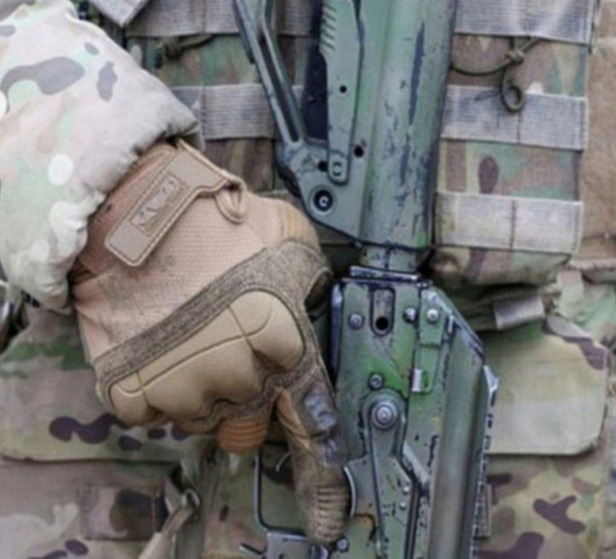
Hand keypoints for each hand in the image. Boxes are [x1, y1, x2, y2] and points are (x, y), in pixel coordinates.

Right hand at [71, 140, 348, 543]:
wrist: (138, 215)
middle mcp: (240, 379)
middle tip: (225, 349)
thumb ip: (309, 282)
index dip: (322, 483)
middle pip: (247, 426)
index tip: (327, 522)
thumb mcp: (290, 239)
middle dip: (242, 397)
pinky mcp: (134, 392)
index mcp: (285, 346)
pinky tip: (158, 342)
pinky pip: (152, 411)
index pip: (313, 428)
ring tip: (187, 335)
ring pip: (199, 419)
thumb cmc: (218, 222)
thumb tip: (312, 294)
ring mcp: (184, 389)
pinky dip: (155, 385)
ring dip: (197, 388)